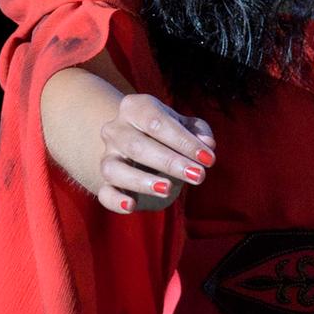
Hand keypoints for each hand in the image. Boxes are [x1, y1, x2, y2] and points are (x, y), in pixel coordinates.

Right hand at [97, 93, 217, 213]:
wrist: (140, 144)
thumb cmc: (167, 132)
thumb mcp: (184, 125)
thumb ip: (198, 131)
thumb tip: (208, 143)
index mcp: (134, 108)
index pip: (156, 122)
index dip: (183, 140)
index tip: (208, 158)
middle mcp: (115, 130)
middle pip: (137, 146)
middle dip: (170, 162)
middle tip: (198, 176)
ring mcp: (108, 156)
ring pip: (115, 169)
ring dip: (142, 181)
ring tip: (168, 189)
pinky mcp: (105, 182)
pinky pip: (105, 193)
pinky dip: (116, 201)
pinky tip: (132, 206)